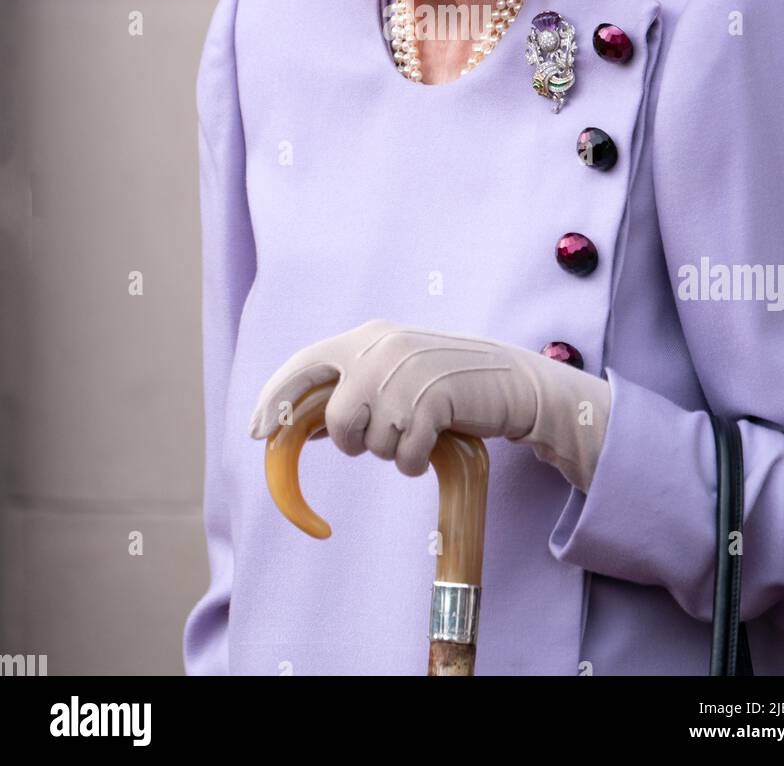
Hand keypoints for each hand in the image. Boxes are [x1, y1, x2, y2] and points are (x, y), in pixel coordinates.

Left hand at [248, 319, 611, 492]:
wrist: (511, 380)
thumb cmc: (447, 383)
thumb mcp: (395, 373)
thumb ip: (353, 389)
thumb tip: (305, 428)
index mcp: (367, 337)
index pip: (304, 366)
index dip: (274, 399)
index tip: (256, 431)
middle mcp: (381, 349)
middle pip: (338, 420)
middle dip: (355, 441)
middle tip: (385, 435)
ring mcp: (407, 374)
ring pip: (370, 443)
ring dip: (393, 450)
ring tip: (420, 429)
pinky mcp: (432, 401)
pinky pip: (403, 457)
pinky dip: (415, 461)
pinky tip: (434, 441)